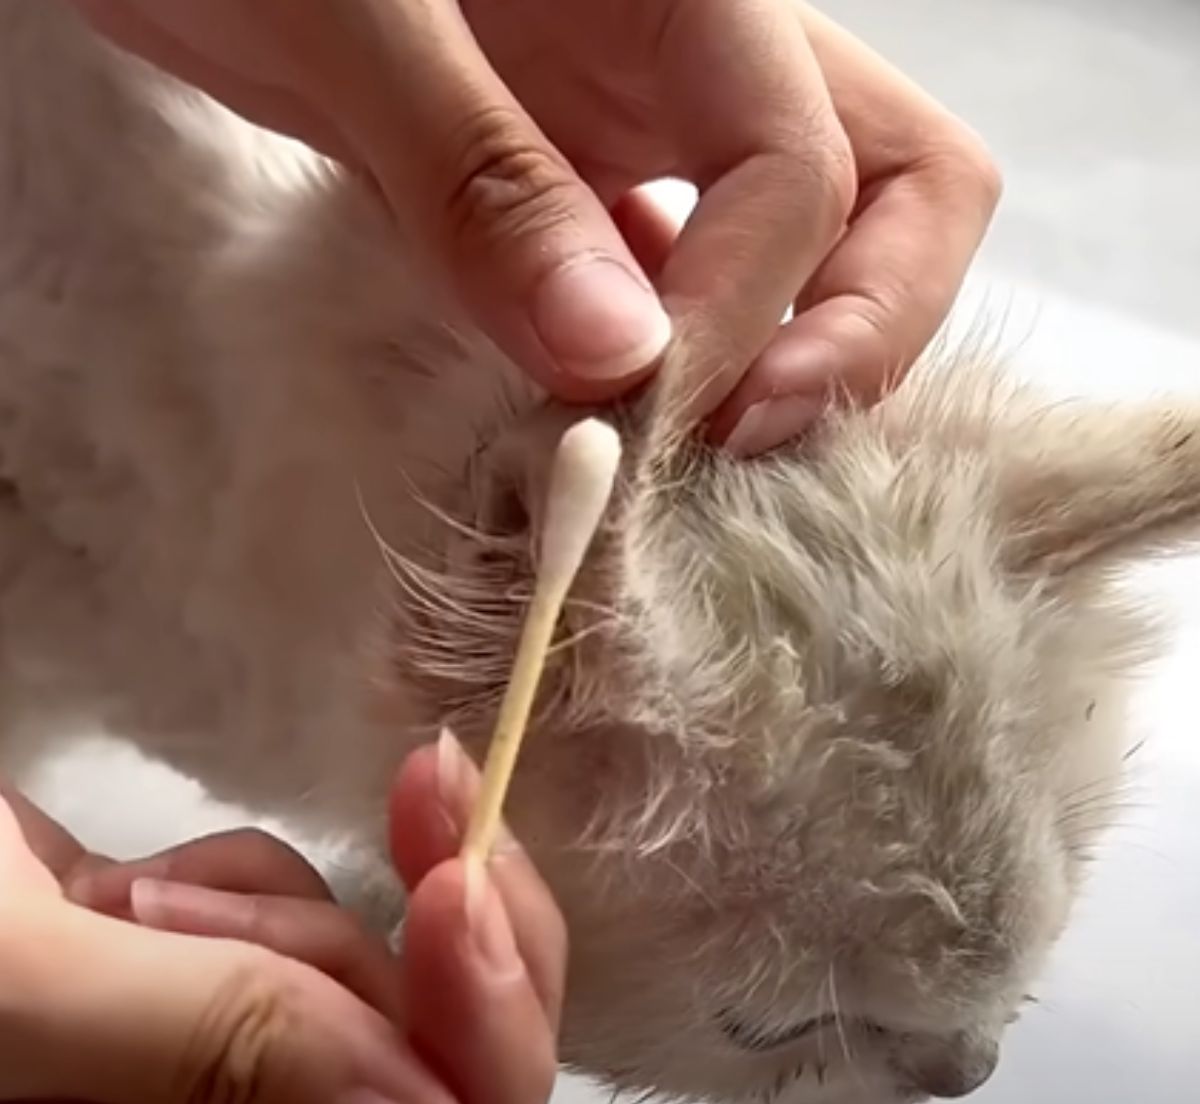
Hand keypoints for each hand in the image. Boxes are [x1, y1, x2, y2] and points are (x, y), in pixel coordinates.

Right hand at [0, 732, 565, 1103]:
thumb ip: (206, 1057)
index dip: (479, 1056)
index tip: (461, 890)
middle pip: (419, 1083)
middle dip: (390, 950)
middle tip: (358, 830)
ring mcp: (192, 1102)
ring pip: (361, 995)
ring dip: (281, 915)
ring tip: (129, 897)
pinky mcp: (175, 1011)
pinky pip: (291, 942)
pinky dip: (241, 889)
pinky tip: (133, 885)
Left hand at [69, 0, 998, 451]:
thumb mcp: (344, 27)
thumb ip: (481, 178)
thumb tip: (617, 357)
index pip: (799, 172)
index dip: (739, 313)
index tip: (639, 416)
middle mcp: (696, 56)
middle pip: (896, 188)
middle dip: (855, 332)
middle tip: (743, 440)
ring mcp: (642, 124)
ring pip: (814, 245)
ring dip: (786, 360)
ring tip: (696, 458)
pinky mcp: (578, 187)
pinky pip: (685, 277)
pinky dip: (681, 360)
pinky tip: (621, 420)